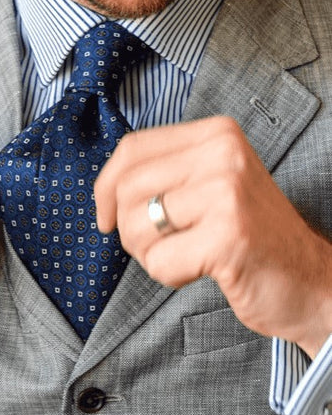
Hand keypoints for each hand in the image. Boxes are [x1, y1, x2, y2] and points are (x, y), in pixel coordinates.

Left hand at [95, 116, 330, 357]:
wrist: (309, 279)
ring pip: (136, 225)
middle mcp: (222, 154)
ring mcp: (227, 193)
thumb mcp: (212, 187)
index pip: (132, 148)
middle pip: (126, 188)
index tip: (105, 218)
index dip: (105, 188)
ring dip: (149, 255)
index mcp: (216, 135)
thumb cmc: (250, 237)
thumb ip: (167, 175)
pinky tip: (200, 270)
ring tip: (185, 255)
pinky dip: (169, 275)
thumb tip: (105, 190)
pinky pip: (159, 261)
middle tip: (157, 246)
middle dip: (128, 229)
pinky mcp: (228, 236)